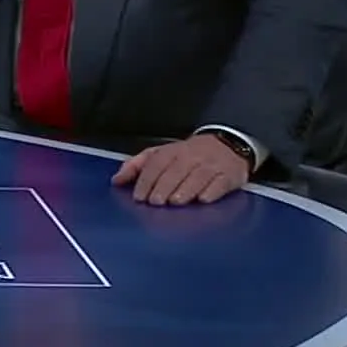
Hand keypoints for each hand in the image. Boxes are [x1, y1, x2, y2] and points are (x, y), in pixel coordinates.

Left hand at [112, 134, 250, 205]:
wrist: (227, 143)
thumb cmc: (188, 154)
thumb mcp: (161, 154)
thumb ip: (137, 165)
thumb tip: (116, 180)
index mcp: (173, 151)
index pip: (157, 164)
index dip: (146, 180)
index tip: (139, 197)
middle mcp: (192, 157)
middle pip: (176, 171)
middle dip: (164, 186)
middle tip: (155, 202)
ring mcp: (212, 165)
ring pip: (198, 176)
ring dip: (186, 189)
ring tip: (175, 202)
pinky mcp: (229, 175)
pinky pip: (221, 182)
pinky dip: (212, 190)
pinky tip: (203, 199)